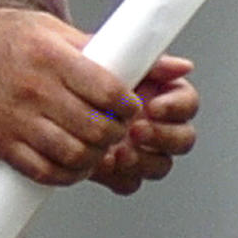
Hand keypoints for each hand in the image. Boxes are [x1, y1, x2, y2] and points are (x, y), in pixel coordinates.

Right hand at [0, 6, 141, 187]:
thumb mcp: (48, 28)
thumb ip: (101, 46)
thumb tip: (168, 61)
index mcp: (50, 56)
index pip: (108, 91)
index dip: (128, 106)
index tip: (130, 107)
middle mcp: (34, 89)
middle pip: (96, 129)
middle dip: (116, 135)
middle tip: (116, 130)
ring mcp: (16, 120)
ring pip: (74, 156)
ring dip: (94, 158)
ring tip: (96, 147)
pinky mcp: (0, 143)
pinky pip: (44, 172)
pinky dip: (66, 174)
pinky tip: (71, 162)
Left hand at [89, 55, 198, 195]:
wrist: (49, 92)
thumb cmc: (81, 69)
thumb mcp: (107, 55)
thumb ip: (144, 59)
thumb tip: (181, 65)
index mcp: (162, 93)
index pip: (187, 103)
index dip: (176, 107)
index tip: (154, 106)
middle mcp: (157, 123)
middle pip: (183, 139)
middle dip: (163, 137)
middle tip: (136, 130)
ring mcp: (140, 149)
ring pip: (160, 165)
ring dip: (143, 161)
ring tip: (118, 152)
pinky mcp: (118, 170)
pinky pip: (130, 182)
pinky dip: (119, 177)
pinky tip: (102, 165)